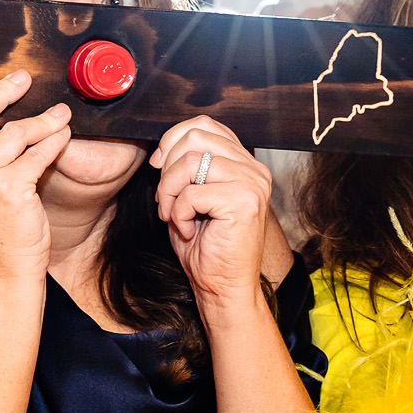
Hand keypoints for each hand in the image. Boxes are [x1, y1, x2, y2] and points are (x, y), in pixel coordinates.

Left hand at [149, 116, 272, 314]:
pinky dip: (179, 213)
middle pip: (195, 137)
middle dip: (168, 168)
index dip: (173, 140)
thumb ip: (184, 167)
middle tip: (165, 199)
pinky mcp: (244, 202)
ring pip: (190, 162)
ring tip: (173, 215)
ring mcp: (252, 184)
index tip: (159, 166)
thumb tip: (161, 151)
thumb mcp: (189, 196)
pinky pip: (192, 193)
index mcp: (243, 163)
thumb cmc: (204, 245)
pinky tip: (186, 230)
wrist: (221, 287)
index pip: (204, 125)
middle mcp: (253, 169)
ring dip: (170, 191)